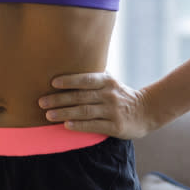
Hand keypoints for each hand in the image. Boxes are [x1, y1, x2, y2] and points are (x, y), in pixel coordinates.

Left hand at [39, 72, 155, 139]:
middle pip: (81, 97)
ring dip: (65, 113)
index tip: (52, 83)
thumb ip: (94, 76)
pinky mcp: (116, 126)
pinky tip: (66, 125)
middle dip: (59, 99)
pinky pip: (94, 126)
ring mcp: (113, 111)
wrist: (147, 111)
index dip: (70, 80)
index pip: (86, 79)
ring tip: (48, 115)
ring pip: (85, 112)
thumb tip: (70, 63)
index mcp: (107, 81)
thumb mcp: (111, 82)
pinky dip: (79, 125)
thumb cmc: (122, 95)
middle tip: (41, 102)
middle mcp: (110, 95)